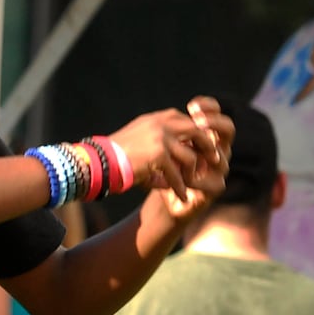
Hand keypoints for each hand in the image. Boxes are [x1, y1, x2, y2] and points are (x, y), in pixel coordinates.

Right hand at [109, 99, 231, 204]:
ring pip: (189, 156)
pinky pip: (177, 174)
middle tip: (214, 160)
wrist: (99, 161)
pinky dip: (180, 187)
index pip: (185, 121)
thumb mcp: (140, 135)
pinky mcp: (158, 155)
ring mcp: (160, 138)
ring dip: (191, 173)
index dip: (196, 135)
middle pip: (195, 131)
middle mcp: (161, 124)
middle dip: (206, 146)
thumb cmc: (116, 152)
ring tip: (191, 184)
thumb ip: (158, 134)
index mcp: (157, 118)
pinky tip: (182, 196)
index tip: (203, 147)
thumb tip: (178, 144)